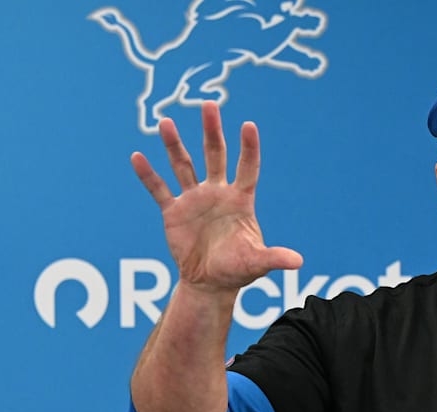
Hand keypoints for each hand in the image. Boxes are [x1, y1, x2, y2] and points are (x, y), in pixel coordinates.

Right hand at [130, 100, 302, 292]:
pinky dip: (148, 175)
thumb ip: (274, 258)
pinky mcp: (173, 211)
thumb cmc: (237, 269)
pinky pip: (159, 189)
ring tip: (165, 122)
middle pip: (215, 155)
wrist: (209, 282)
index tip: (248, 124)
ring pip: (183, 165)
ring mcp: (194, 199)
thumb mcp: (256, 263)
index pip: (247, 168)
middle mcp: (217, 192)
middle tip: (208, 105)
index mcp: (240, 200)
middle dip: (212, 131)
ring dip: (174, 144)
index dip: (248, 148)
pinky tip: (137, 156)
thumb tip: (299, 262)